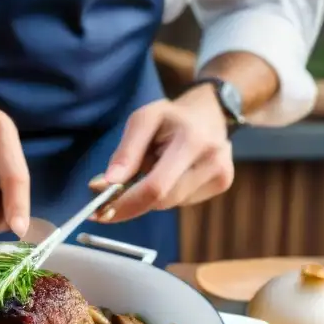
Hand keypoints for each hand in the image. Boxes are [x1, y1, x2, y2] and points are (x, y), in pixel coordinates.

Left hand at [94, 86, 233, 223]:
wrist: (211, 110)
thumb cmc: (172, 116)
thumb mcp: (143, 120)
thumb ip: (125, 153)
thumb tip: (103, 185)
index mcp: (191, 140)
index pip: (156, 187)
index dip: (126, 204)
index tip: (100, 213)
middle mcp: (212, 160)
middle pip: (162, 200)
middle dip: (133, 202)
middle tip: (112, 197)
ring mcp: (221, 174)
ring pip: (170, 204)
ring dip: (152, 194)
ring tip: (155, 167)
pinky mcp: (223, 183)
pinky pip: (183, 201)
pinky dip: (168, 192)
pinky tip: (173, 173)